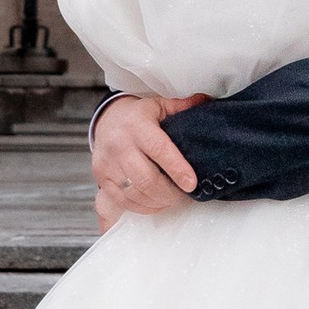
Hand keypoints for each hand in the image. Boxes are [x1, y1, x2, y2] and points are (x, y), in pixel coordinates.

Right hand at [92, 92, 200, 225]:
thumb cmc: (139, 116)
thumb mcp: (160, 106)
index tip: (192, 184)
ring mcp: (107, 163)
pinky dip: (143, 207)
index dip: (177, 169)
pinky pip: (123, 201)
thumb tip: (207, 102)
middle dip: (170, 194)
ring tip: (172, 200)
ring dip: (158, 202)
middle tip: (185, 197)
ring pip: (135, 193)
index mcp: (137, 125)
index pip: (159, 149)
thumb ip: (183, 106)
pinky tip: (156, 202)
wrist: (106, 120)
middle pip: (147, 179)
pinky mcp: (101, 177)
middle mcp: (119, 145)